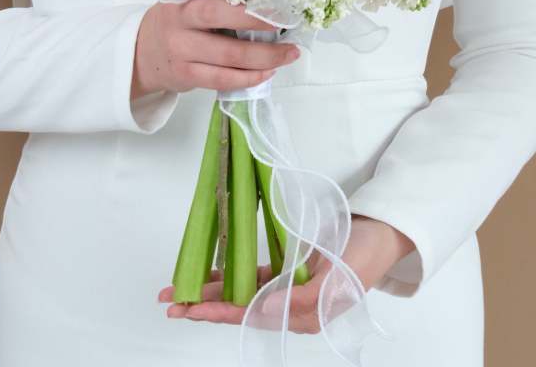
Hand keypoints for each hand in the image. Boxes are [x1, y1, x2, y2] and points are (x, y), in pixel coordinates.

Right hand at [132, 0, 300, 97]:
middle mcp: (176, 17)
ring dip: (265, 56)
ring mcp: (180, 49)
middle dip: (254, 18)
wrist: (141, 56)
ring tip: (289, 53)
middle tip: (284, 20)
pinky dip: (249, 76)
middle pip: (214, 14)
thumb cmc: (175, 21)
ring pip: (227, 54)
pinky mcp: (186, 75)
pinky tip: (268, 71)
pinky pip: (223, 78)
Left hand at [158, 216, 414, 333]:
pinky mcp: (288, 272)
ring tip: (182, 288)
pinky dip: (232, 275)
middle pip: (238, 307)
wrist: (378, 234)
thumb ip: (301, 301)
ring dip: (212, 289)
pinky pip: (254, 277)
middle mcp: (289, 306)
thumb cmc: (361, 257)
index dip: (216, 311)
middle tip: (170, 301)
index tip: (188, 308)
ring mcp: (287, 289)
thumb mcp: (337, 282)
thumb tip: (261, 310)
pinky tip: (214, 272)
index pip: (249, 316)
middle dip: (203, 304)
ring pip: (241, 292)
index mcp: (301, 315)